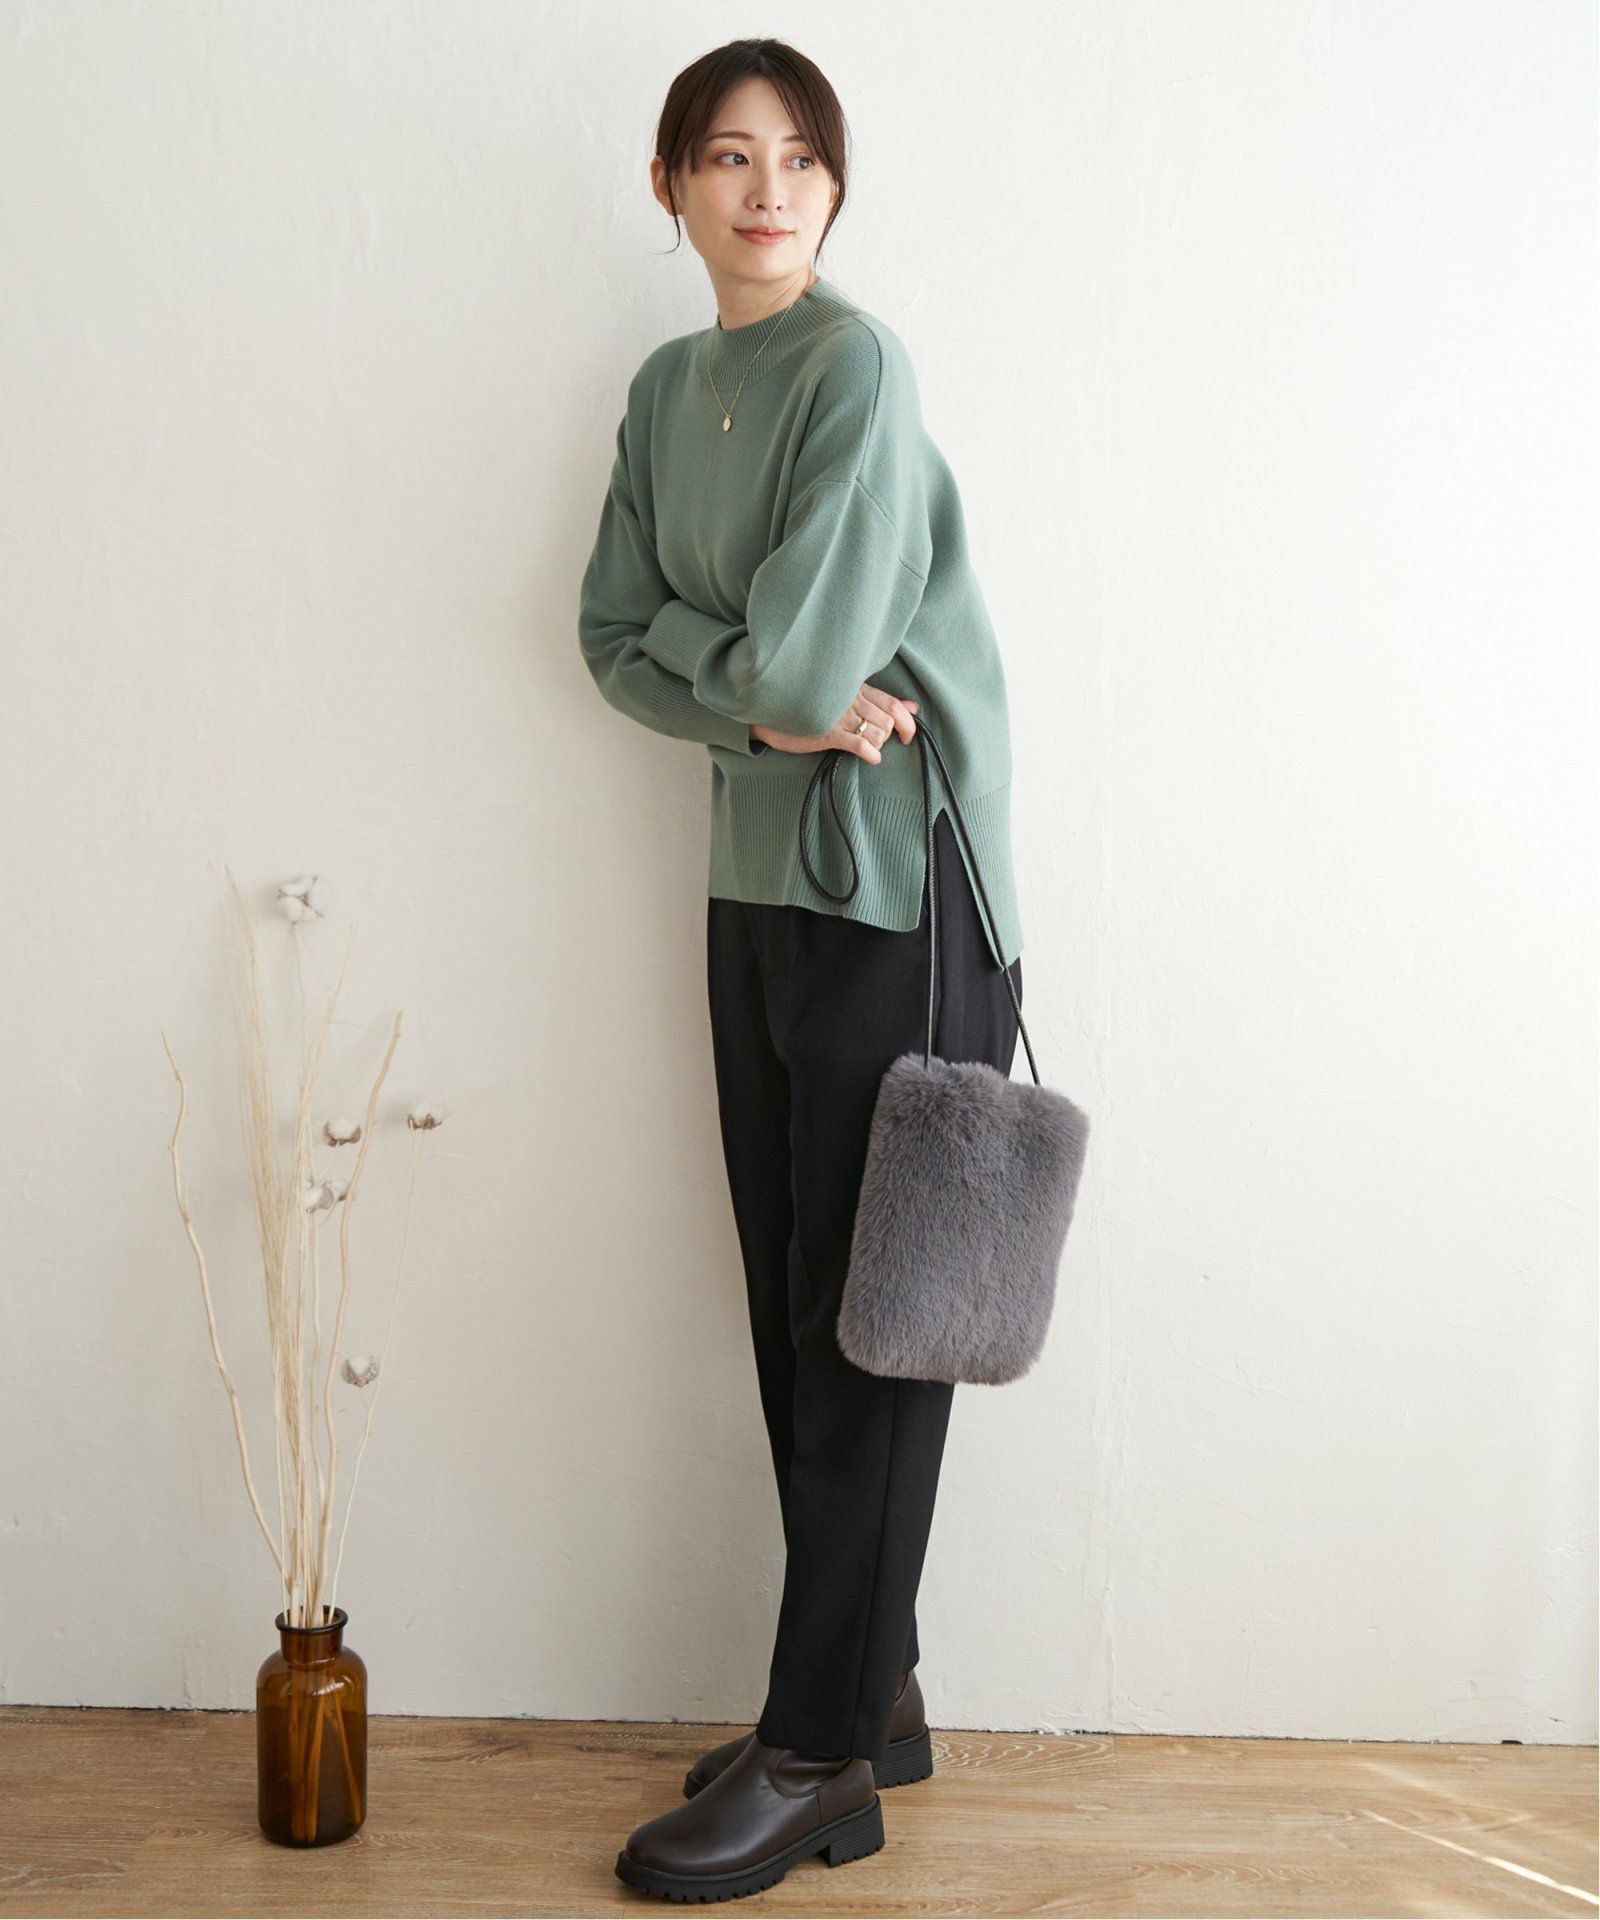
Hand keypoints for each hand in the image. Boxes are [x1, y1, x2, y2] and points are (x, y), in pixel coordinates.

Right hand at [751, 685, 918, 763]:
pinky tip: (870, 757)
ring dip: (877, 744)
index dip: (907, 721)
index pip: (892, 703)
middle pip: (887, 720)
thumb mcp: (849, 698)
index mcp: (856, 688)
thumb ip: (881, 702)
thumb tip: (913, 707)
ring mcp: (839, 715)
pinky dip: (870, 753)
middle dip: (889, 736)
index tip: (907, 735)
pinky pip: (859, 743)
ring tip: (866, 747)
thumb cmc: (811, 706)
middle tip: (877, 742)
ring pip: (876, 733)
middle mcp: (850, 699)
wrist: (773, 713)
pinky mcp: (827, 732)